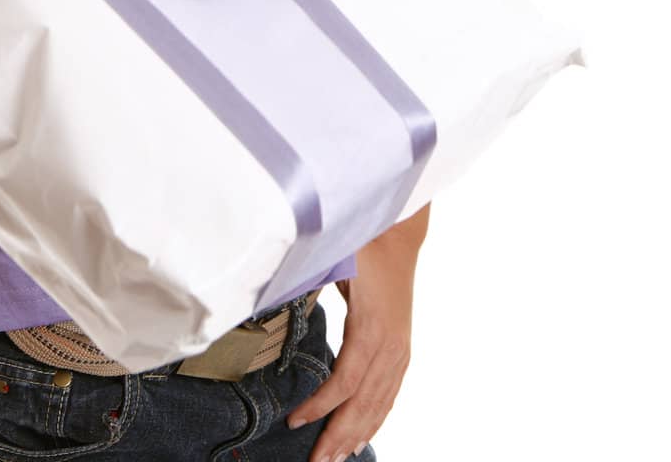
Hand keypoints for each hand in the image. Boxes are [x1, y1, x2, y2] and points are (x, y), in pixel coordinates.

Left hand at [286, 216, 424, 461]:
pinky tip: (363, 436)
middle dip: (338, 436)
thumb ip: (306, 279)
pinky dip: (376, 418)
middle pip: (364, 403)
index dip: (320, 405)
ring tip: (335, 459)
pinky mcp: (403, 348)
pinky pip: (390, 394)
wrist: (400, 232)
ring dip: (357, 434)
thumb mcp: (334, 259)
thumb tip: (268, 292)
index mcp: (371, 327)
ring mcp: (400, 349)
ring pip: (379, 404)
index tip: (294, 421)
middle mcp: (390, 345)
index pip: (345, 380)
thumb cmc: (364, 244)